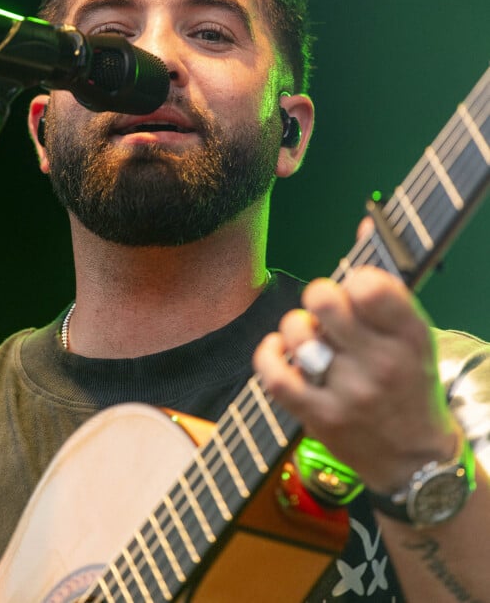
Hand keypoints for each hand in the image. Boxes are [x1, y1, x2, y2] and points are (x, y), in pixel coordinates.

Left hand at [253, 266, 459, 492]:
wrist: (416, 463)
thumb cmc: (410, 383)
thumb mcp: (413, 334)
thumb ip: (385, 282)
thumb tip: (366, 220)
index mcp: (411, 335)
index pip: (370, 284)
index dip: (354, 278)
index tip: (355, 290)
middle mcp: (382, 363)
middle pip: (324, 300)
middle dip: (318, 296)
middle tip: (326, 311)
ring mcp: (350, 393)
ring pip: (297, 334)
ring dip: (295, 328)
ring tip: (309, 337)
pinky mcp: (320, 418)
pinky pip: (275, 376)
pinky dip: (268, 355)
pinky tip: (278, 350)